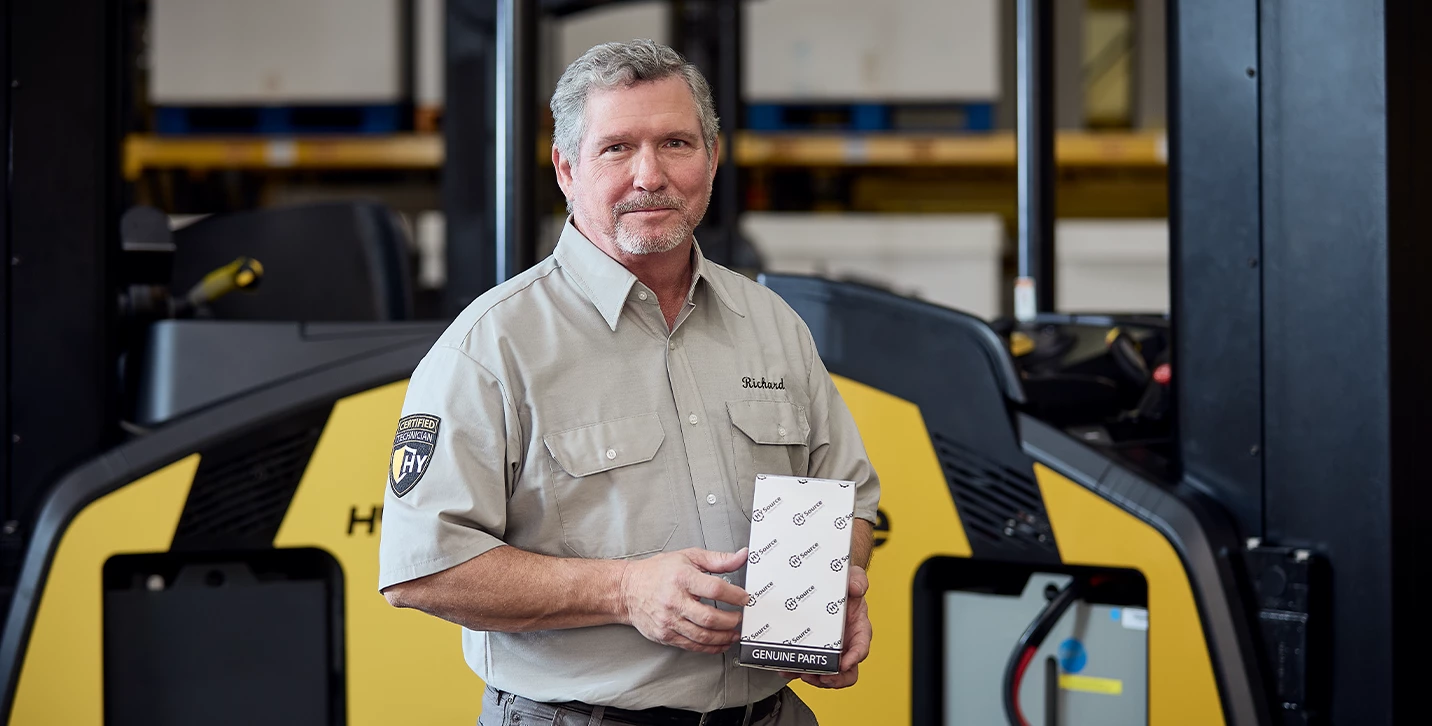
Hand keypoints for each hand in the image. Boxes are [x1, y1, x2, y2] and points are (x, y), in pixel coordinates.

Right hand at [619, 547, 749, 654]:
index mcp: (682, 577)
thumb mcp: (688, 557)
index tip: (745, 599)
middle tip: (740, 618)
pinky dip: (710, 647)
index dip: (735, 596)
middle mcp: (674, 600)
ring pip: (703, 636)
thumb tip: (741, 557)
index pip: (715, 589)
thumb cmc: (657, 572)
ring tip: (734, 632)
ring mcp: (669, 620)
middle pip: (710, 617)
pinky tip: (720, 643)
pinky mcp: (665, 635)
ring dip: (724, 637)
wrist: (627, 589)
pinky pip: (692, 646)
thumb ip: (718, 559)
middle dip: (731, 621)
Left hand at [782, 564, 870, 687]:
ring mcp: (829, 649)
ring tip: (801, 673)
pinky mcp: (813, 649)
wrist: (827, 583)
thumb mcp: (853, 578)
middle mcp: (846, 643)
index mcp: (858, 629)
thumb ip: (858, 580)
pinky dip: (796, 669)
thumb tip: (856, 587)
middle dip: (835, 678)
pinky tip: (786, 667)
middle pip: (846, 671)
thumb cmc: (844, 585)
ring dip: (815, 678)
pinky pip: (807, 664)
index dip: (855, 658)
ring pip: (827, 674)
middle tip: (822, 677)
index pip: (861, 648)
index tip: (845, 664)